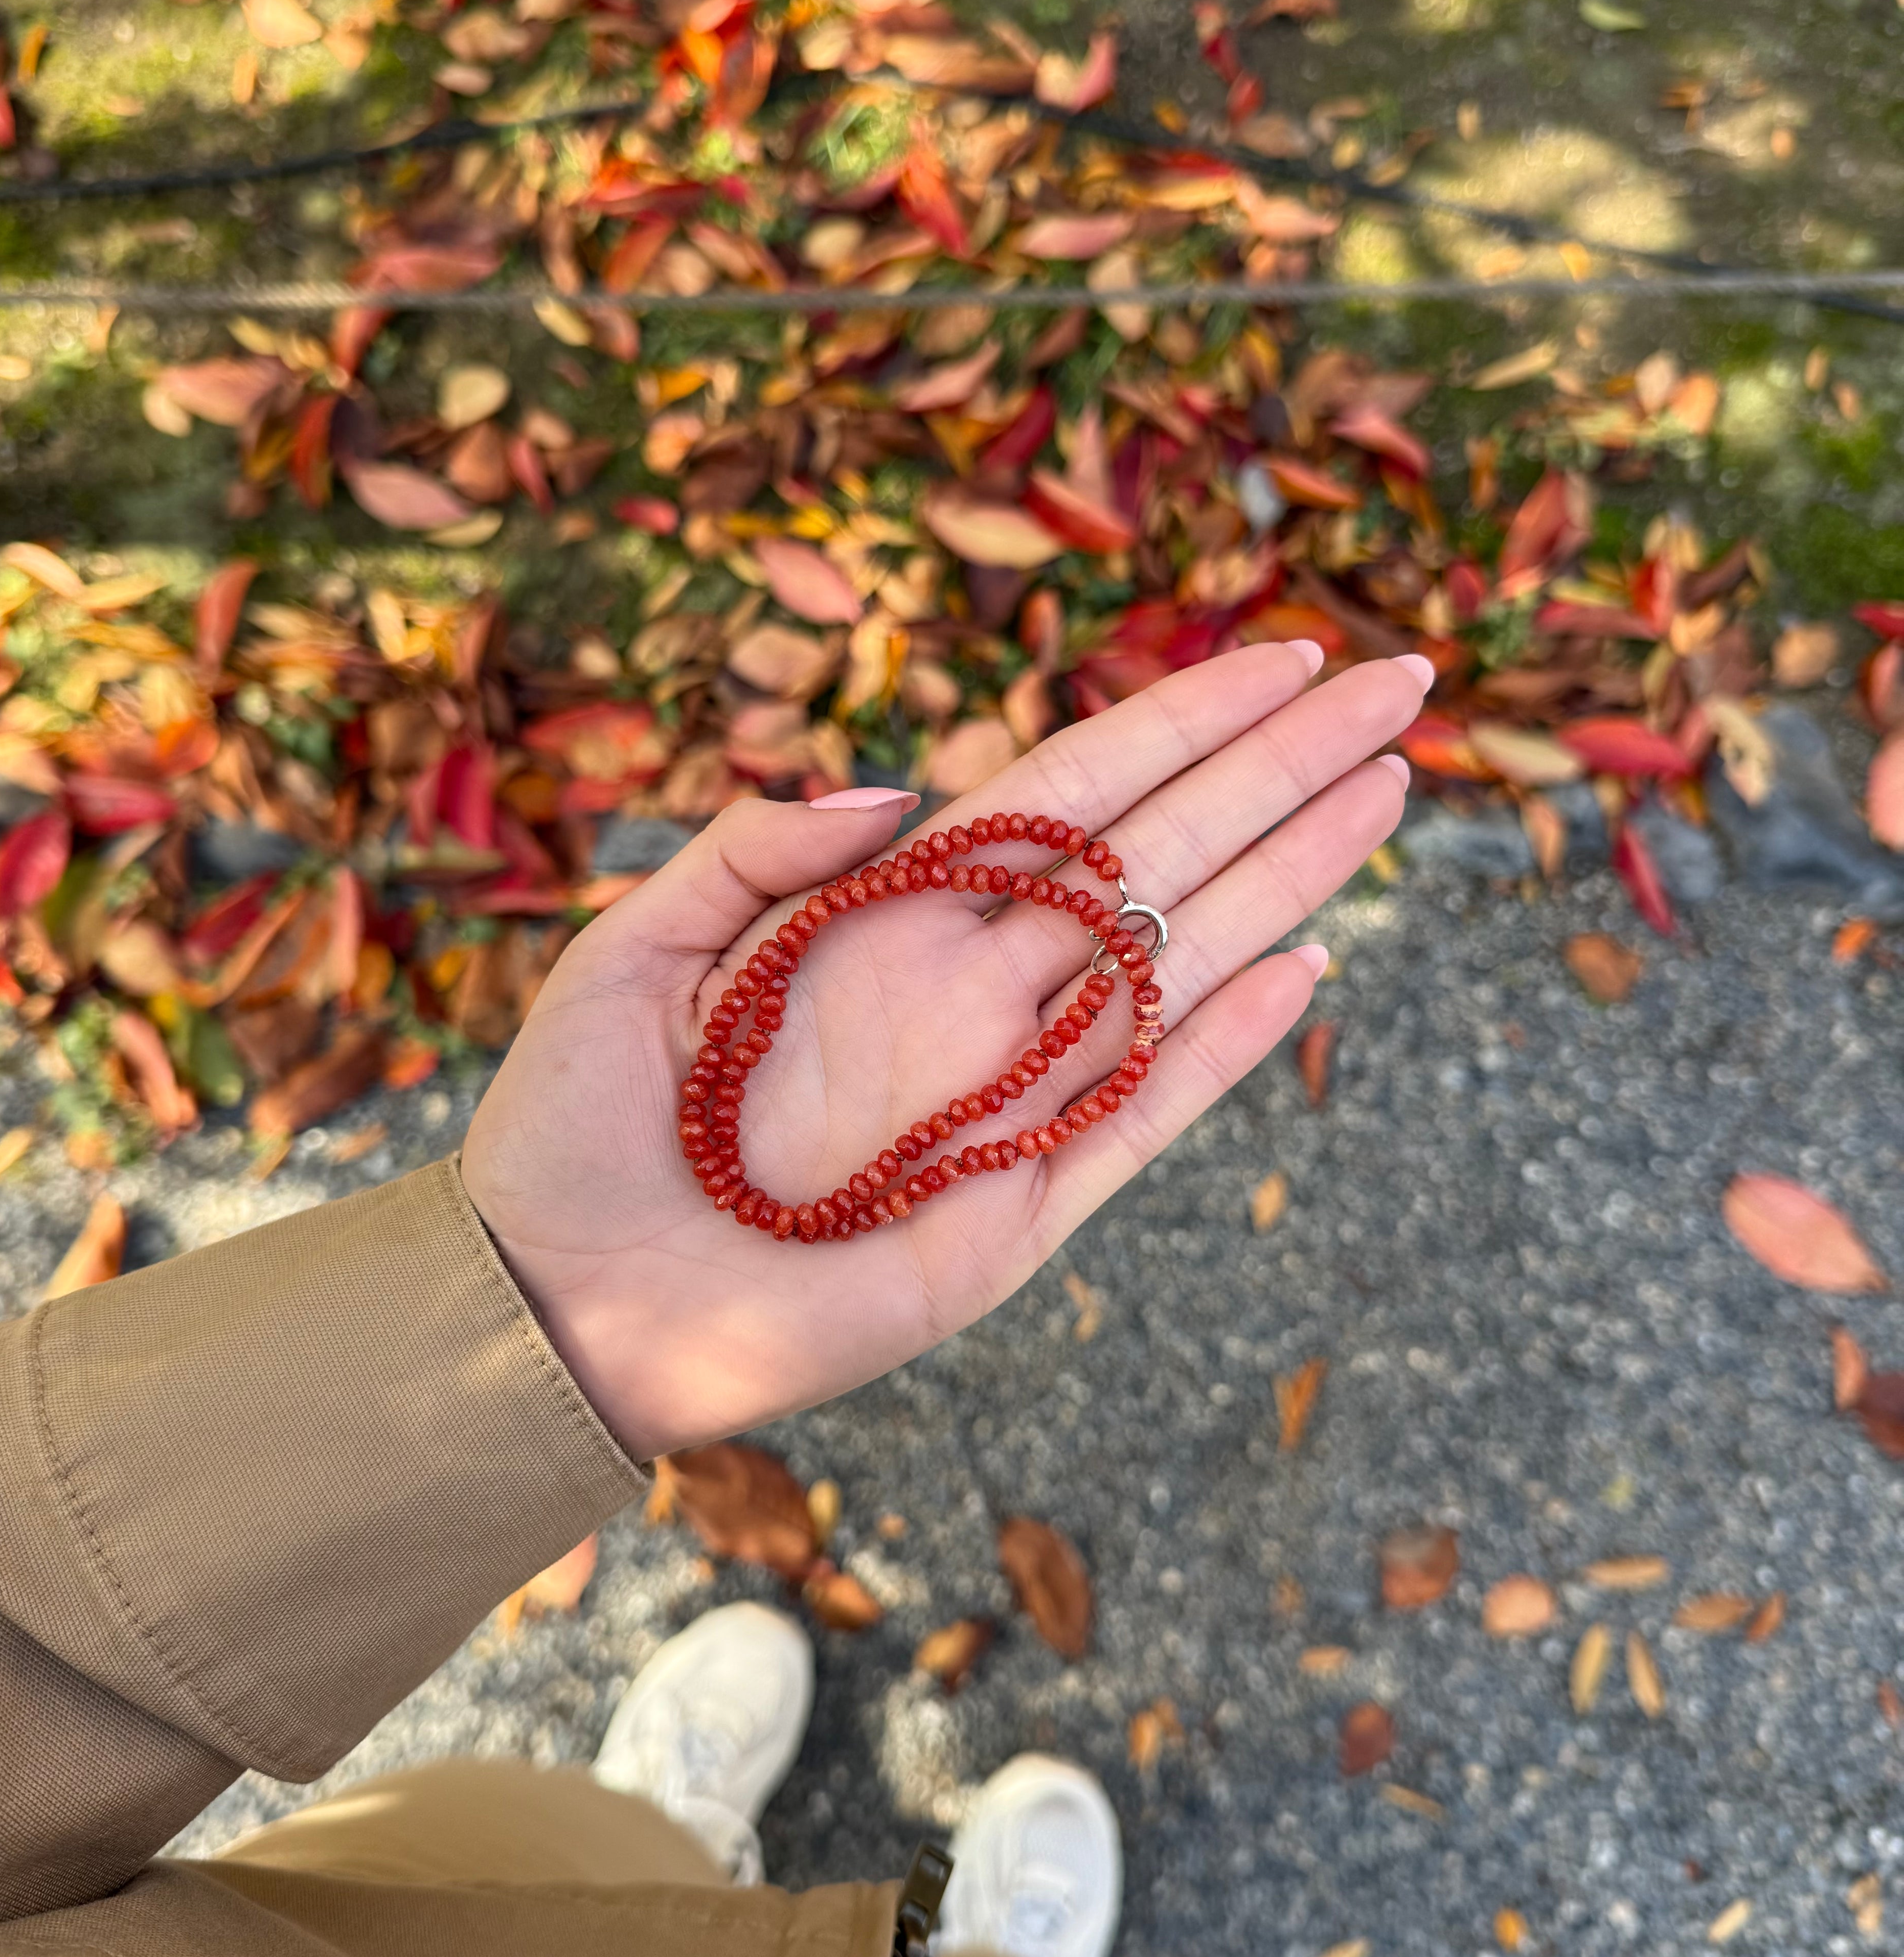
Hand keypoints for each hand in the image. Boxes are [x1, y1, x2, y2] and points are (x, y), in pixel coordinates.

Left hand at [462, 643, 1425, 1457]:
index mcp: (893, 917)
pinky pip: (1143, 1116)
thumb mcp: (631, 950)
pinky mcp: (1019, 1210)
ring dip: (1287, 872)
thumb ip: (756, 851)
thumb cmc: (575, 1126)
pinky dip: (1223, 1049)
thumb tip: (901, 788)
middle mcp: (974, 991)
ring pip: (1179, 964)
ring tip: (1387, 786)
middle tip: (1399, 684)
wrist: (557, 1301)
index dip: (1182, 721)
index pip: (1073, 790)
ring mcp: (1011, 1097)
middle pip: (1160, 853)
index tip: (1283, 656)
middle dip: (1280, 765)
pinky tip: (1304, 966)